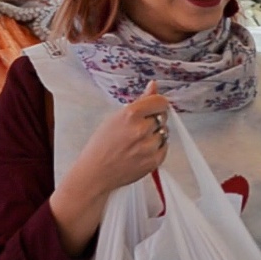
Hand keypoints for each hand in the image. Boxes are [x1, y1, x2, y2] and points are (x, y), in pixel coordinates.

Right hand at [50, 81, 169, 255]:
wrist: (95, 173)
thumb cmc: (101, 145)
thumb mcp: (116, 117)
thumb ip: (140, 101)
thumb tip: (154, 86)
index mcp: (130, 115)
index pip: (160, 101)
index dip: (157, 104)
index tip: (153, 107)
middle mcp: (141, 130)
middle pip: (163, 116)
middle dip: (154, 119)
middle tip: (138, 128)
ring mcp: (149, 147)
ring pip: (165, 132)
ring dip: (156, 134)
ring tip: (138, 141)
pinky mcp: (154, 161)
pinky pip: (164, 147)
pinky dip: (156, 148)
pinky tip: (141, 150)